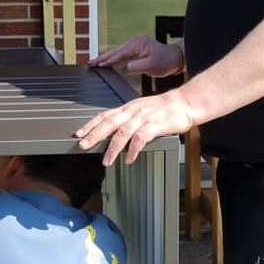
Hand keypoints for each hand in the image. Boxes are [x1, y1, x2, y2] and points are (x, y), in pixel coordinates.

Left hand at [76, 87, 194, 164]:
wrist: (185, 102)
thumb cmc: (165, 108)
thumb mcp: (142, 110)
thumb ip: (128, 119)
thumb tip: (114, 131)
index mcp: (128, 108)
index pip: (105, 115)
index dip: (90, 124)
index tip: (79, 134)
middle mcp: (133, 112)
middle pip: (109, 123)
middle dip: (94, 135)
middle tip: (83, 145)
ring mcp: (143, 118)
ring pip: (122, 133)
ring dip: (112, 148)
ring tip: (106, 160)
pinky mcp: (155, 125)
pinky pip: (141, 138)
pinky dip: (133, 150)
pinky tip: (129, 159)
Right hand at [91, 34, 185, 78]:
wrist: (176, 58)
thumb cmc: (166, 61)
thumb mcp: (150, 66)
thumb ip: (135, 67)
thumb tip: (122, 69)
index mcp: (137, 44)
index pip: (118, 53)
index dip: (107, 60)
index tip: (97, 65)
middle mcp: (134, 43)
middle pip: (114, 51)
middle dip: (101, 57)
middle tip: (89, 63)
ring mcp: (135, 46)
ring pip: (116, 52)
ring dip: (105, 57)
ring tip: (94, 62)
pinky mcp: (136, 50)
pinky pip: (121, 54)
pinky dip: (113, 58)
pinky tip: (106, 62)